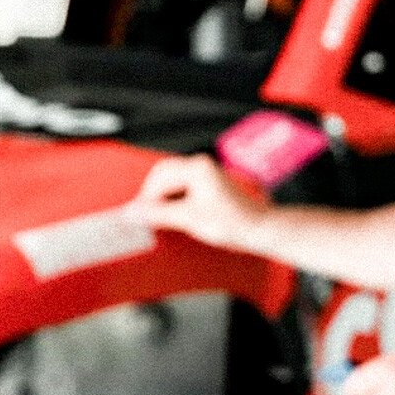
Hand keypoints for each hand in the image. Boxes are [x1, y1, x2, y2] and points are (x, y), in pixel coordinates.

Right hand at [125, 153, 269, 250]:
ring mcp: (205, 174)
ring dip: (160, 197)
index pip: (158, 179)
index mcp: (196, 168)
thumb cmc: (236, 221)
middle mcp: (200, 166)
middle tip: (142, 215)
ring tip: (156, 217)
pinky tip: (171, 214)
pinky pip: (181, 186)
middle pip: (161, 175)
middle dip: (150, 195)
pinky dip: (171, 199)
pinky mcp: (208, 185)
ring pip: (170, 180)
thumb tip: (135, 213)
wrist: (259, 228)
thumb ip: (159, 214)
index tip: (136, 215)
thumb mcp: (190, 219)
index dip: (145, 199)